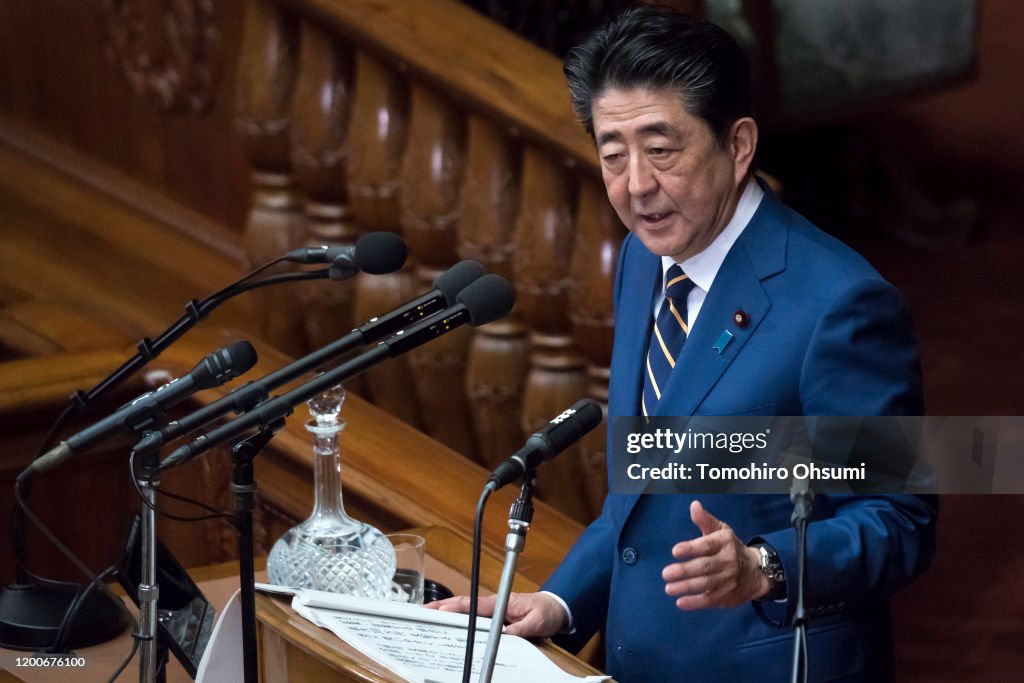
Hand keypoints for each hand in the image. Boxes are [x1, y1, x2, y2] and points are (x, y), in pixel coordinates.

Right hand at [426, 591, 567, 637]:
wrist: (555, 609)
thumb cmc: (545, 611)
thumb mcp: (536, 622)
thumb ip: (520, 629)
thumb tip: (505, 635)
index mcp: (500, 602)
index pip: (472, 604)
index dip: (453, 607)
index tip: (438, 611)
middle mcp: (493, 605)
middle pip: (462, 607)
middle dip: (441, 609)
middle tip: (421, 614)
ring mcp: (492, 612)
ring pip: (465, 613)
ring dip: (447, 615)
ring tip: (427, 620)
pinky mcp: (494, 619)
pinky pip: (473, 620)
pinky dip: (458, 621)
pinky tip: (449, 628)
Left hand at [661, 500, 770, 609]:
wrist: (756, 572)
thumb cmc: (730, 547)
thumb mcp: (721, 531)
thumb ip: (705, 520)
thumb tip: (694, 505)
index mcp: (724, 543)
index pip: (707, 545)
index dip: (691, 548)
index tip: (675, 551)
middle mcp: (728, 561)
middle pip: (704, 567)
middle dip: (684, 571)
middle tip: (665, 573)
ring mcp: (728, 580)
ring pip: (706, 584)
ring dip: (686, 587)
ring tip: (668, 588)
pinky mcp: (726, 596)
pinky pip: (710, 600)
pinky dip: (695, 603)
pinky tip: (680, 602)